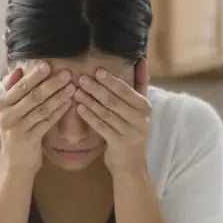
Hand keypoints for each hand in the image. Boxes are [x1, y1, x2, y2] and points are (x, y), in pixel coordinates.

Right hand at [0, 62, 74, 173]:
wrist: (15, 162)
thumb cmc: (16, 131)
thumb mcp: (10, 110)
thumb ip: (12, 90)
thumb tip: (17, 69)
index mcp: (0, 105)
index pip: (19, 87)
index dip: (34, 76)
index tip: (48, 65)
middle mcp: (5, 116)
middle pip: (31, 96)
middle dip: (50, 83)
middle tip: (66, 73)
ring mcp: (16, 129)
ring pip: (41, 108)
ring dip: (58, 96)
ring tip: (72, 87)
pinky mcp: (28, 140)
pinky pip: (46, 122)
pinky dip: (59, 111)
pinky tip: (69, 103)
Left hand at [73, 58, 151, 173]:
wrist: (131, 163)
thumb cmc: (131, 129)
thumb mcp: (139, 108)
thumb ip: (140, 84)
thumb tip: (141, 59)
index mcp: (145, 107)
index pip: (127, 90)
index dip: (112, 81)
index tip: (97, 71)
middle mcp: (141, 119)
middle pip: (115, 101)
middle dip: (97, 89)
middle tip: (82, 78)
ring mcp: (130, 133)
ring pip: (106, 113)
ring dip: (90, 101)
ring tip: (76, 91)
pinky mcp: (119, 144)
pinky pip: (101, 127)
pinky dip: (89, 116)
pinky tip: (78, 108)